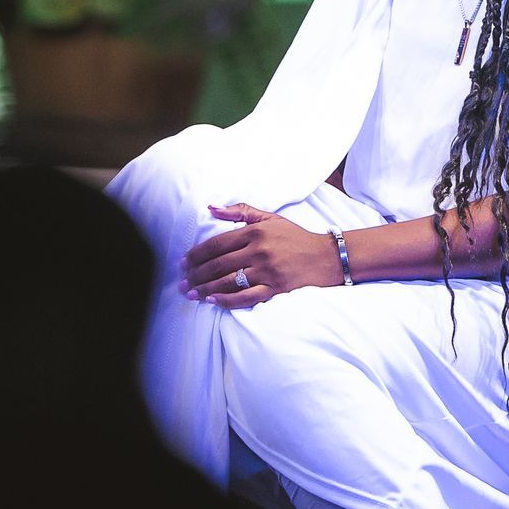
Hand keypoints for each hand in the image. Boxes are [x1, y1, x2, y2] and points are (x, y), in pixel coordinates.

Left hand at [183, 201, 340, 307]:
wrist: (326, 256)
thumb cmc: (295, 236)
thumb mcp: (270, 218)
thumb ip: (240, 212)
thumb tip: (211, 208)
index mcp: (255, 232)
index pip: (218, 244)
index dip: (197, 254)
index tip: (184, 262)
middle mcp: (259, 251)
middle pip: (219, 264)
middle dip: (196, 274)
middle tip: (182, 281)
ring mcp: (267, 271)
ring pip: (228, 281)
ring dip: (206, 289)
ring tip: (191, 294)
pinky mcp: (275, 288)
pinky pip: (246, 297)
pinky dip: (228, 300)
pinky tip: (213, 301)